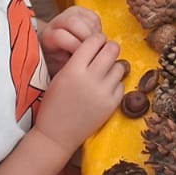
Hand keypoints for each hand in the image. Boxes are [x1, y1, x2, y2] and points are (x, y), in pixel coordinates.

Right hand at [32, 31, 125, 151]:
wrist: (56, 135)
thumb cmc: (53, 104)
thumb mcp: (59, 77)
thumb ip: (78, 60)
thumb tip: (98, 44)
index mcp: (73, 70)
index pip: (93, 41)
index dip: (97, 39)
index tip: (97, 42)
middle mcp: (90, 79)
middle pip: (112, 49)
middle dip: (110, 47)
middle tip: (106, 52)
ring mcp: (103, 93)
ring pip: (119, 66)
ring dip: (113, 66)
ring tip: (104, 72)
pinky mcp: (112, 105)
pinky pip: (121, 85)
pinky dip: (115, 84)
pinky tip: (105, 88)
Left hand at [40, 6, 102, 75]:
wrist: (52, 49)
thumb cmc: (56, 62)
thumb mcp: (58, 69)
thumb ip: (68, 66)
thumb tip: (83, 67)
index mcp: (47, 36)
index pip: (60, 36)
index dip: (74, 46)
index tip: (85, 58)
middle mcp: (56, 22)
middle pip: (74, 22)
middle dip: (88, 37)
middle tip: (96, 50)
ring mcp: (68, 14)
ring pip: (86, 19)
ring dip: (95, 33)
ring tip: (97, 46)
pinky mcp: (81, 11)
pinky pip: (94, 17)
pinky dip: (99, 28)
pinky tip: (96, 39)